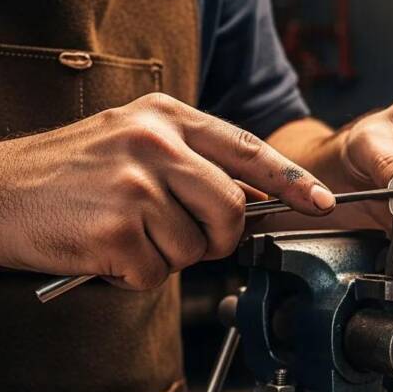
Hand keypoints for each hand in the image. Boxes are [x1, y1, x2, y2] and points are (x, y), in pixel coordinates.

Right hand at [0, 93, 335, 288]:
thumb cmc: (70, 173)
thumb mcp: (136, 144)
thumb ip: (195, 164)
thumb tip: (254, 196)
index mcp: (165, 117)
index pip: (248, 149)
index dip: (291, 182)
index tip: (322, 202)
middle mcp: (154, 143)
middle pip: (232, 209)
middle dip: (216, 237)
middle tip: (178, 234)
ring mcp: (135, 184)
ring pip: (197, 247)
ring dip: (168, 256)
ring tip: (127, 233)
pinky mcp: (116, 228)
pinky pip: (157, 272)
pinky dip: (136, 274)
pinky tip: (106, 250)